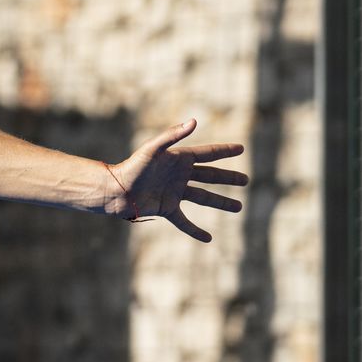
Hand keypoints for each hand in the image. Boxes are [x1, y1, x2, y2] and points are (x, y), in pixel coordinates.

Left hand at [107, 118, 246, 242]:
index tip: (241, 149)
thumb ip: (172, 135)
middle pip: (209, 176)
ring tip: (239, 208)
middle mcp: (179, 175)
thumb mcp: (152, 150)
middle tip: (246, 180)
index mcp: (178, 159)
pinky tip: (208, 239)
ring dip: (221, 202)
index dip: (224, 151)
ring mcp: (174, 192)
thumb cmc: (132, 167)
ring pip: (203, 198)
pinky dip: (196, 230)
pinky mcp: (166, 208)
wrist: (115, 190)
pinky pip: (184, 221)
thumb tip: (194, 122)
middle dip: (228, 178)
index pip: (207, 154)